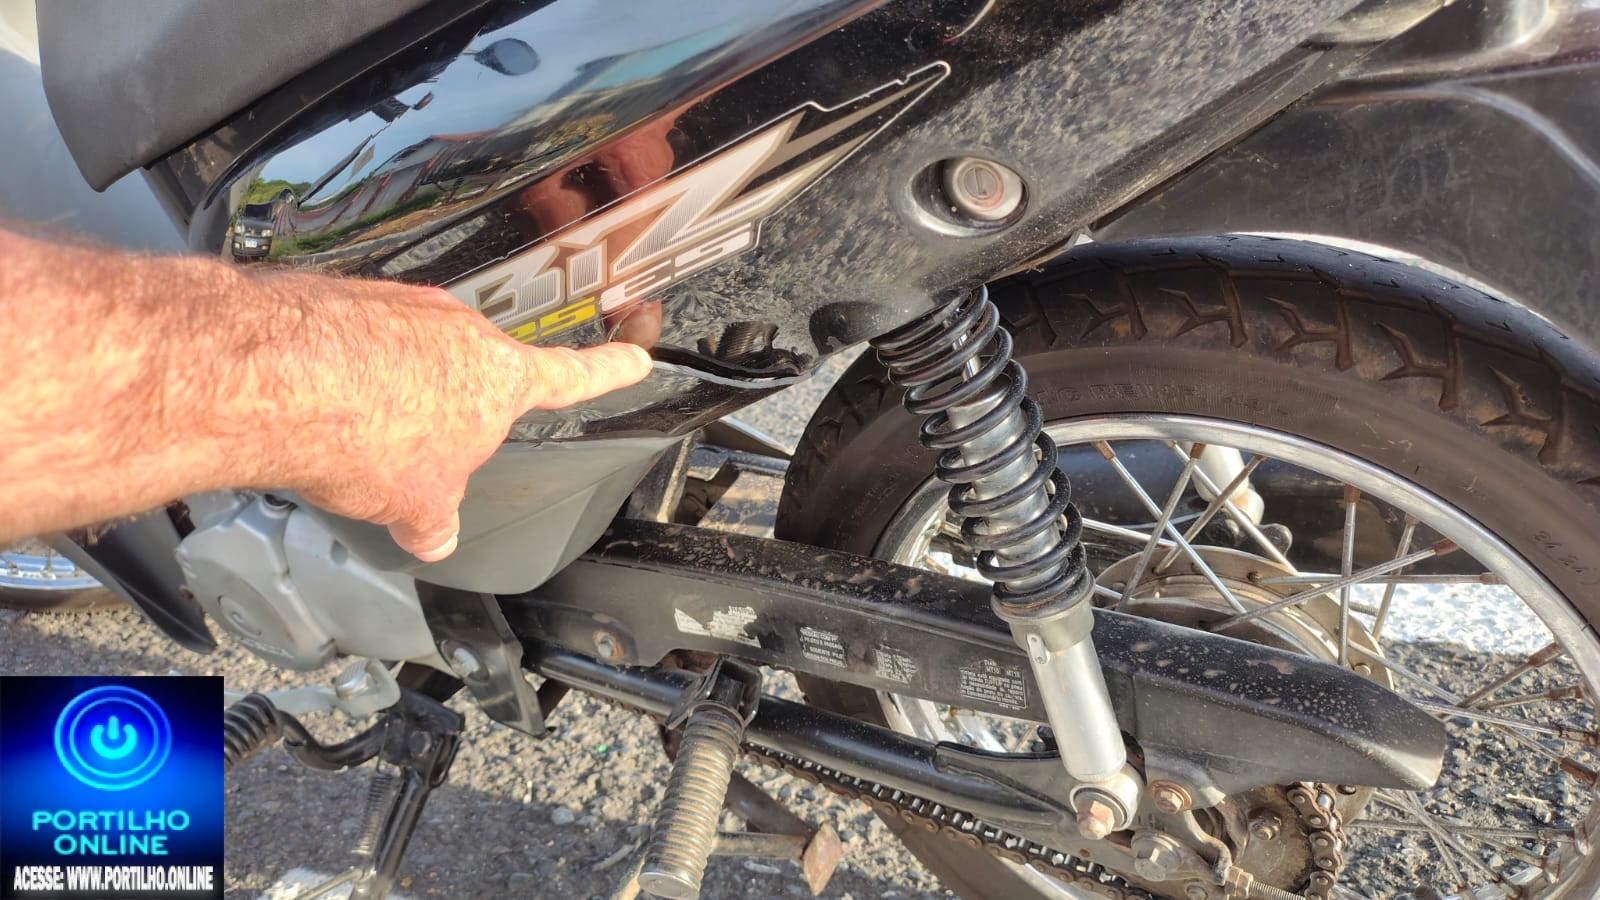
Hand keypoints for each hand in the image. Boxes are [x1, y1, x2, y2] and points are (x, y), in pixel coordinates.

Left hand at [262, 276, 650, 560]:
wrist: (274, 376)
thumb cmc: (364, 430)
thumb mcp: (415, 505)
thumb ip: (433, 518)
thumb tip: (434, 535)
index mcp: (500, 377)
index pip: (571, 376)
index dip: (608, 370)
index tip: (634, 357)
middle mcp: (457, 329)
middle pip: (465, 376)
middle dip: (440, 415)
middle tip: (403, 454)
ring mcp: (399, 304)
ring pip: (402, 360)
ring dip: (383, 394)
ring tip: (346, 433)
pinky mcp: (342, 296)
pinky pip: (350, 343)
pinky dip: (337, 374)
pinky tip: (311, 405)